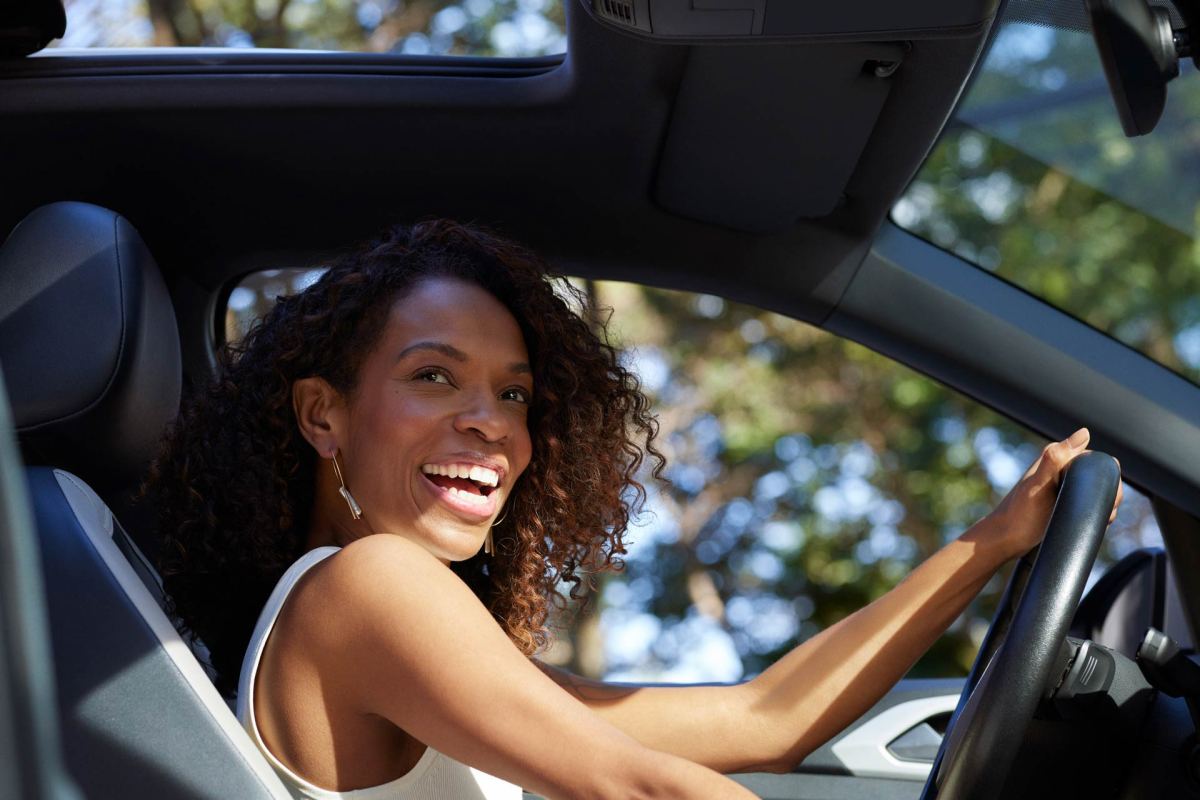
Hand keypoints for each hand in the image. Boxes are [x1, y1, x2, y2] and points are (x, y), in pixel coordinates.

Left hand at [989, 427, 1123, 558]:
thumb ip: (1055, 459)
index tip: (1101, 493)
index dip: (1104, 474)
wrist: (1006, 539)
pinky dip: (1095, 511)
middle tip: (1100, 511)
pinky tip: (1092, 522)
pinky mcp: (1064, 502)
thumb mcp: (1039, 485)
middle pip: (1099, 475)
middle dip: (1107, 492)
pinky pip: (1089, 502)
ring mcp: (1063, 486)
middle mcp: (1059, 468)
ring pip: (1096, 490)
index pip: (1095, 458)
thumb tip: (1084, 432)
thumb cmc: (1020, 513)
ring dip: (1103, 504)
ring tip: (1095, 518)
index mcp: (1055, 457)